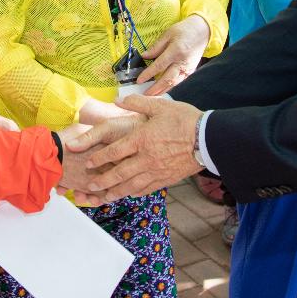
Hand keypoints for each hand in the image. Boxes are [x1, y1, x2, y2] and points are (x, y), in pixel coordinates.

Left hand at [67, 95, 201, 204]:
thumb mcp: (160, 106)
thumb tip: (118, 100)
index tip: (88, 163)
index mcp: (141, 139)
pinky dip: (136, 193)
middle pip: (119, 173)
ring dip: (116, 191)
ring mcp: (156, 170)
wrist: (207, 138)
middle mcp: (146, 158)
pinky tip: (129, 194)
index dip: (99, 158)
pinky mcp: (167, 178)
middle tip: (90, 186)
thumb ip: (136, 103)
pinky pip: (148, 188)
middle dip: (102, 181)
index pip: (114, 152)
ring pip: (132, 185)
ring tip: (105, 197)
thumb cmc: (184, 120)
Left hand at [139, 14, 210, 94]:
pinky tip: (163, 90)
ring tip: (152, 96)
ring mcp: (188, 68)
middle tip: (145, 96)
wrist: (202, 32)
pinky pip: (179, 81)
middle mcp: (182, 62)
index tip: (139, 81)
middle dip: (155, 89)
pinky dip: (170, 87)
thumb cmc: (184, 30)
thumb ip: (156, 47)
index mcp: (176, 51)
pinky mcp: (190, 71)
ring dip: (162, 91)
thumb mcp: (168, 34)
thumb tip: (144, 56)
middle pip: (167, 79)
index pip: (159, 66)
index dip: (148, 74)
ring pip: (173, 83)